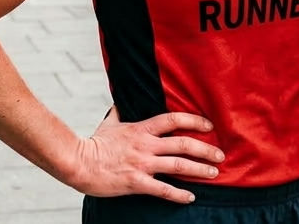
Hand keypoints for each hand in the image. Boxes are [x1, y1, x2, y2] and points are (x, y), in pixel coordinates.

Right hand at [64, 107, 224, 203]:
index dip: (194, 121)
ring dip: (199, 169)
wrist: (78, 162)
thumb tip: (120, 101)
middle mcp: (145, 145)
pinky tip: (191, 197)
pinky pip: (163, 189)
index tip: (209, 126)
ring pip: (178, 165)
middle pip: (183, 143)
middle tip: (220, 154)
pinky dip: (179, 194)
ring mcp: (142, 164)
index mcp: (141, 129)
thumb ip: (119, 112)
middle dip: (205, 149)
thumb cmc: (93, 143)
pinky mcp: (136, 182)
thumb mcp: (109, 123)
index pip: (173, 119)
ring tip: (214, 173)